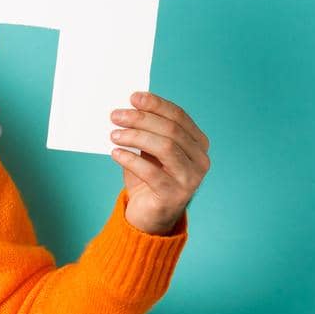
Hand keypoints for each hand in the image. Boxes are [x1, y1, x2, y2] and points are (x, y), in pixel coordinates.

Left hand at [109, 91, 209, 234]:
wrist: (148, 217)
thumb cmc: (147, 178)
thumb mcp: (147, 151)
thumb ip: (145, 131)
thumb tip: (127, 108)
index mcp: (197, 143)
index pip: (179, 116)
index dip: (156, 104)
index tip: (133, 97)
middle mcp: (200, 160)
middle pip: (171, 130)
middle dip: (141, 119)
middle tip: (116, 115)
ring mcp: (190, 178)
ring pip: (165, 147)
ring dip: (136, 137)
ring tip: (114, 135)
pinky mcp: (175, 195)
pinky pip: (152, 172)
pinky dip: (131, 160)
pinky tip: (115, 153)